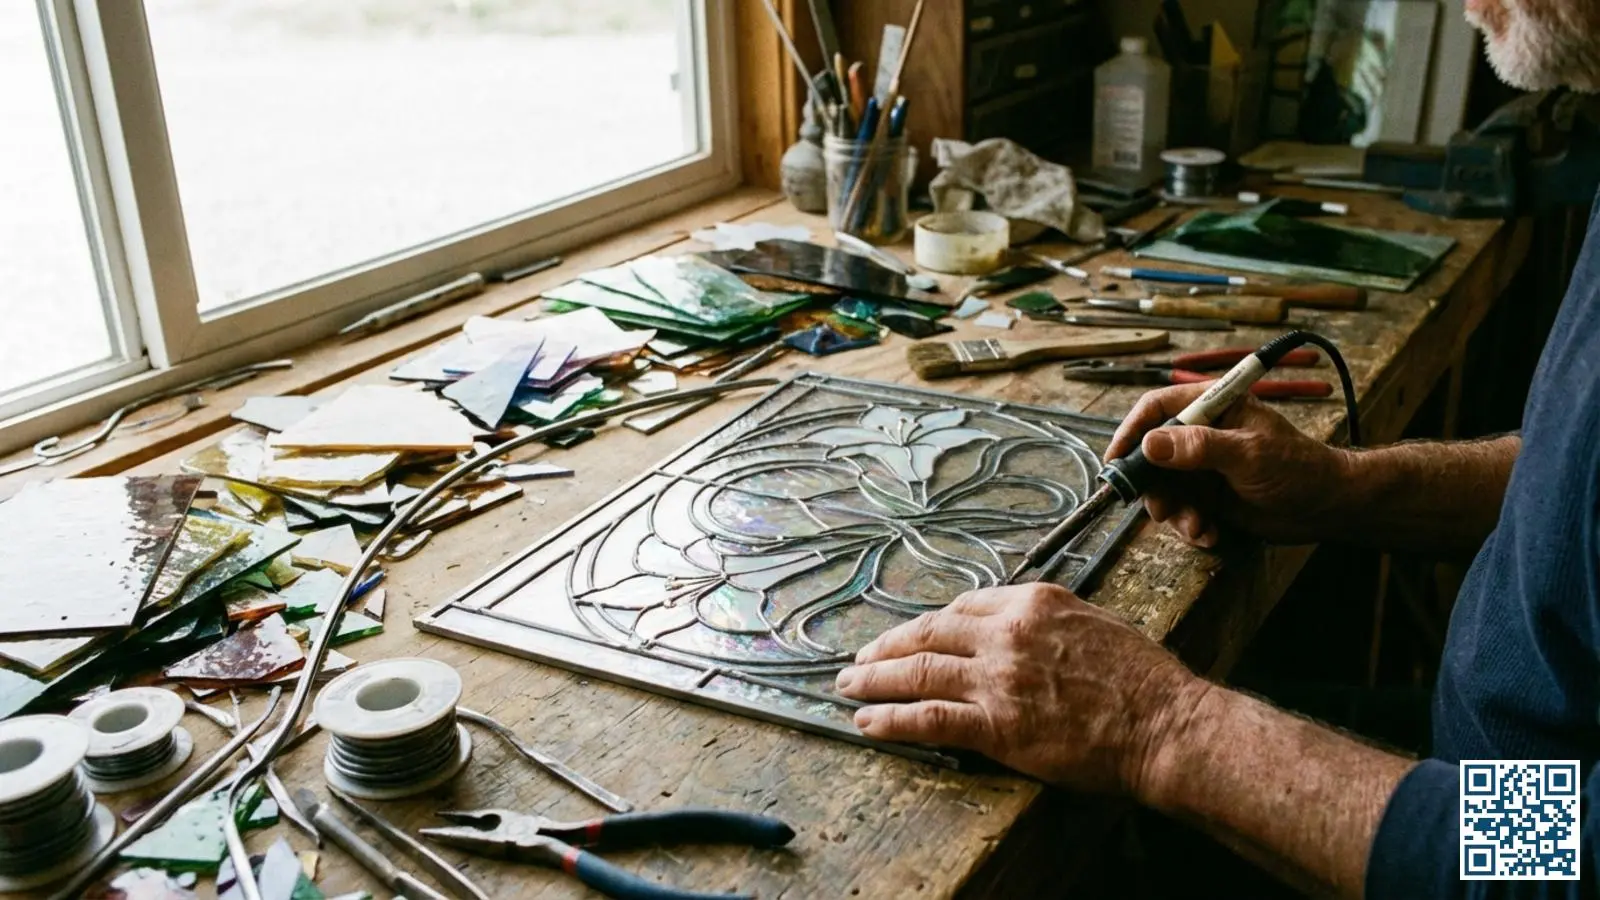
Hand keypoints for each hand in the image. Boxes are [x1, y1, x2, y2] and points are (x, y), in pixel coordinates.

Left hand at [834, 583, 1206, 794]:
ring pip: (919, 672)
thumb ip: (1046, 622)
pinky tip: (869, 721)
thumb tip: (1014, 628)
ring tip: (849, 686)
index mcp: (1033, 601)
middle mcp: (1008, 633)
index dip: (928, 624)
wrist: (1166, 723)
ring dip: (876, 679)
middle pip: (929, 633)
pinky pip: (929, 718)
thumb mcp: (1092, 623)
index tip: (910, 636)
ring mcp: (999, 678)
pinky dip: (892, 719)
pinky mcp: (997, 724)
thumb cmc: (1142, 679)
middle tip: (861, 658)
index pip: (963, 606)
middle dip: (887, 646)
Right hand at [1104, 383, 1355, 546]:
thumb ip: (1199, 448)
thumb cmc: (1297, 468)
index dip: (1131, 431)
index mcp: (1212, 407)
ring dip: (1173, 512)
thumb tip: (1151, 445)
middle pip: (1150, 453)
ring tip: (1197, 526)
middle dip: (1152, 486)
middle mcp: (1200, 434)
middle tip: (1159, 509)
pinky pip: (1180, 511)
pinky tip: (1210, 534)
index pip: (1156, 408)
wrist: (1326, 507)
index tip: (1116, 461)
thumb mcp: (1248, 454)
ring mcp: (1201, 467)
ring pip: (1162, 488)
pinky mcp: (1207, 496)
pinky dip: (1189, 526)